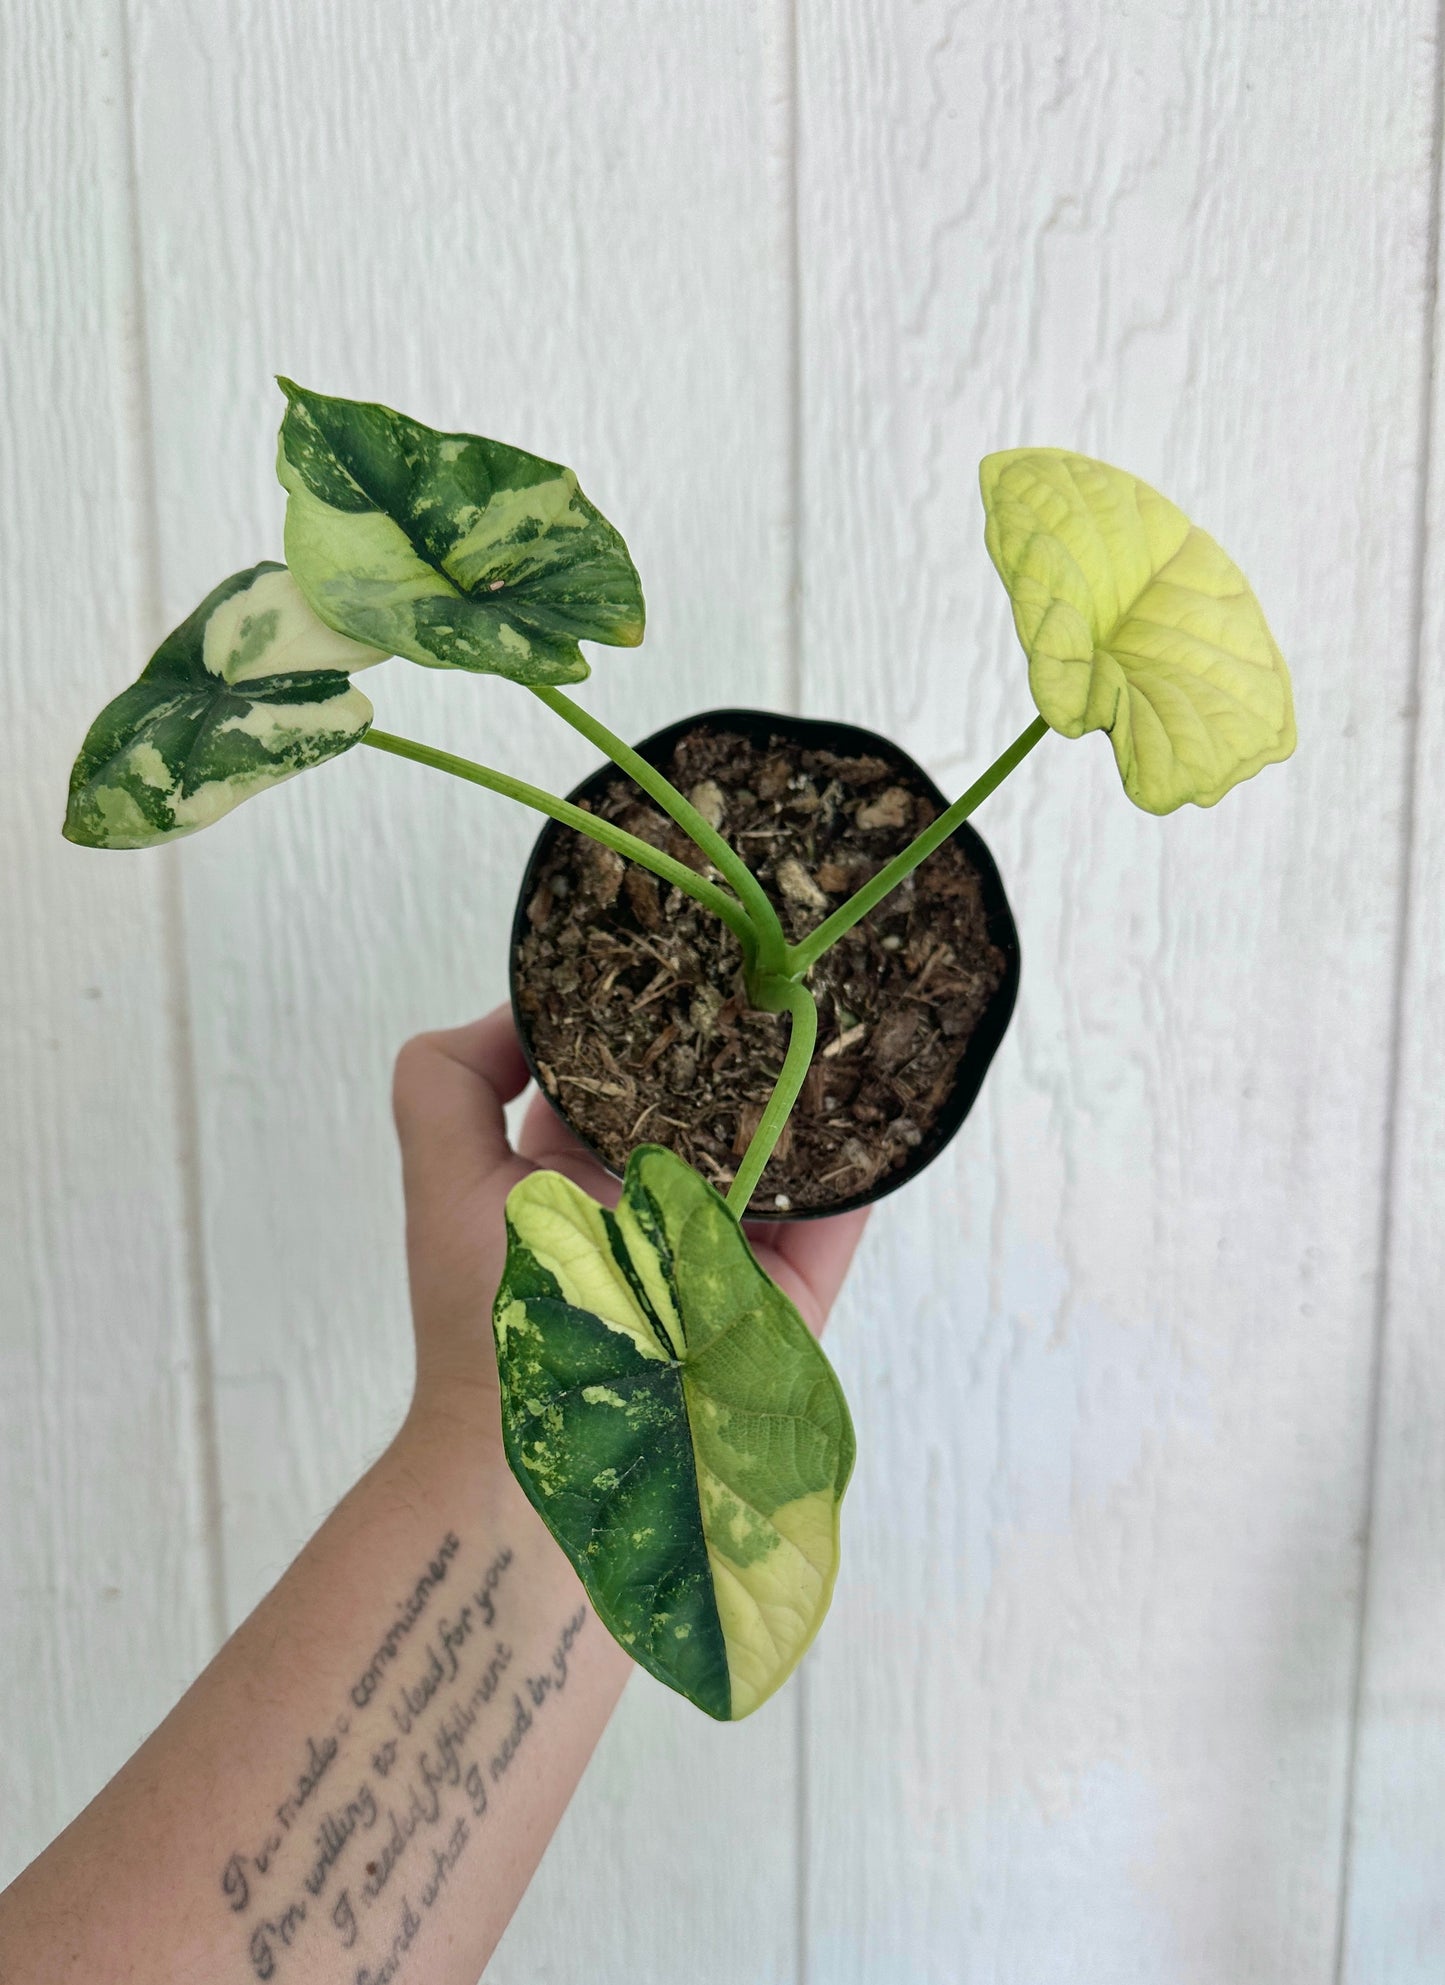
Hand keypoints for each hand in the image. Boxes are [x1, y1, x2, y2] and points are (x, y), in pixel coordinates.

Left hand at [392, 1004, 868, 1449]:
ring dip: (816, 1094)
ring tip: (850, 1006)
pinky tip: (889, 1097)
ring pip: (783, 1155)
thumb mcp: (444, 1177)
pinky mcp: (784, 1302)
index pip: (617, 1075)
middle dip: (742, 1042)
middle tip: (782, 962)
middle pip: (710, 1105)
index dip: (645, 1013)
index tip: (683, 944)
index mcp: (571, 1177)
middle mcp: (648, 1208)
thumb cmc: (493, 1324)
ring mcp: (723, 1255)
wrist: (555, 1459)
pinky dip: (865, 1167)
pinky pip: (836, 1221)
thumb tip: (521, 1003)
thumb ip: (450, 1081)